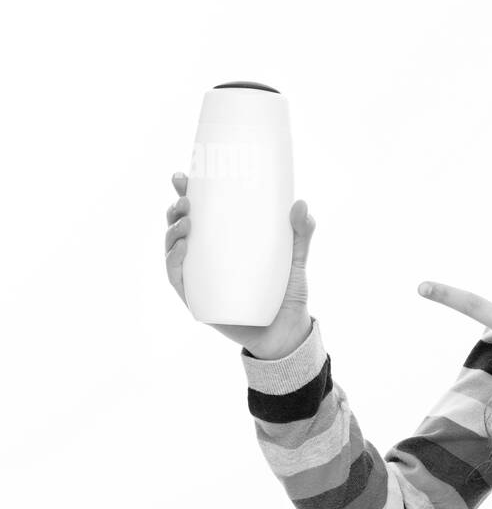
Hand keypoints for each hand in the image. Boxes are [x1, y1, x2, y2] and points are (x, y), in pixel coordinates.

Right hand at [165, 170, 314, 358]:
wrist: (286, 332)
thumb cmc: (287, 293)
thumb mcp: (295, 259)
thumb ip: (301, 234)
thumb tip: (301, 204)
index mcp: (223, 242)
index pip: (198, 213)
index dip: (186, 193)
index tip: (183, 176)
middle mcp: (205, 258)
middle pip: (180, 227)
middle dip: (176, 209)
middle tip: (186, 200)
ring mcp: (199, 279)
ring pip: (173, 250)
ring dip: (172, 231)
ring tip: (187, 221)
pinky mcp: (198, 300)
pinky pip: (178, 279)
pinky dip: (174, 262)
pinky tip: (183, 248)